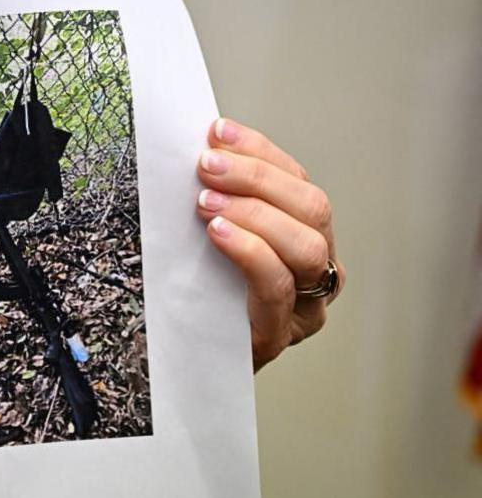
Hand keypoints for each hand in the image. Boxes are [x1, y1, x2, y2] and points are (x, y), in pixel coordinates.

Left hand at [196, 118, 344, 370]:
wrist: (178, 365)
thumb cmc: (196, 296)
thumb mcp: (208, 242)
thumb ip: (216, 202)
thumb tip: (200, 149)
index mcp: (306, 238)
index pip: (297, 182)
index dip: (261, 152)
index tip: (218, 131)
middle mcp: (318, 271)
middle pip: (312, 208)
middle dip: (257, 177)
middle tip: (207, 163)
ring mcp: (304, 308)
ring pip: (307, 245)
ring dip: (256, 212)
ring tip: (206, 200)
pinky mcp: (278, 336)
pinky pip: (277, 286)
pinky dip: (250, 251)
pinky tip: (219, 232)